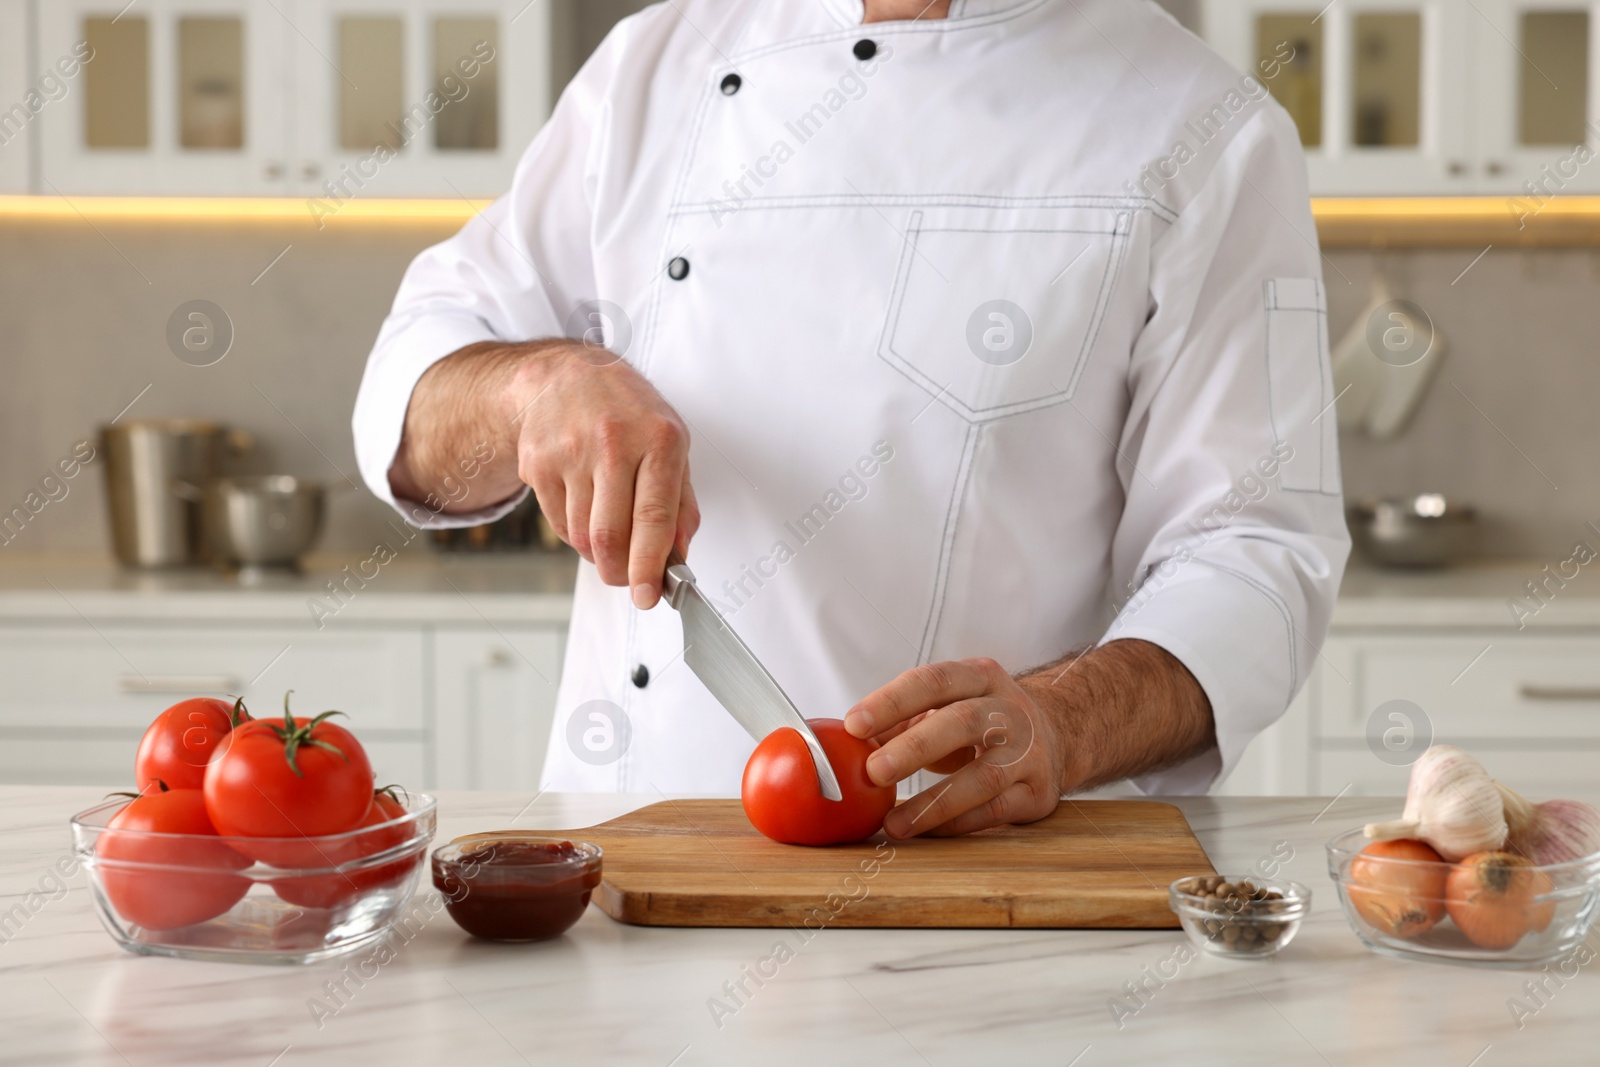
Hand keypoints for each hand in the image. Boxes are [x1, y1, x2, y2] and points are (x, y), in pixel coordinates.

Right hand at [391, 340, 698, 609]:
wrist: (565, 374)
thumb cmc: (628, 411)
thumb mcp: (671, 442)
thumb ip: (681, 502)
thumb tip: (679, 556)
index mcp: (658, 439)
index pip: (654, 518)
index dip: (650, 566)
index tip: (648, 597)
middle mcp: (613, 443)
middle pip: (610, 536)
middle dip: (620, 573)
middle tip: (628, 580)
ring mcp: (570, 452)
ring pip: (582, 536)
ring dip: (599, 553)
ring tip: (610, 534)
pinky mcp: (538, 464)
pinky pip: (560, 524)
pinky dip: (576, 534)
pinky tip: (587, 511)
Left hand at [843, 658, 1066, 837]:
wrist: (1057, 734)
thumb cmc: (983, 720)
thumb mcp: (947, 705)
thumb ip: (900, 722)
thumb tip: (847, 747)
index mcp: (980, 677)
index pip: (934, 680)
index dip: (892, 701)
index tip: (853, 725)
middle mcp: (1010, 710)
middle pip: (963, 722)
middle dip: (914, 748)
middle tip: (873, 772)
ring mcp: (1029, 753)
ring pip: (984, 777)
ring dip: (934, 802)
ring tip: (893, 822)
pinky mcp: (1038, 793)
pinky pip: (994, 812)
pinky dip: (956, 824)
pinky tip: (924, 831)